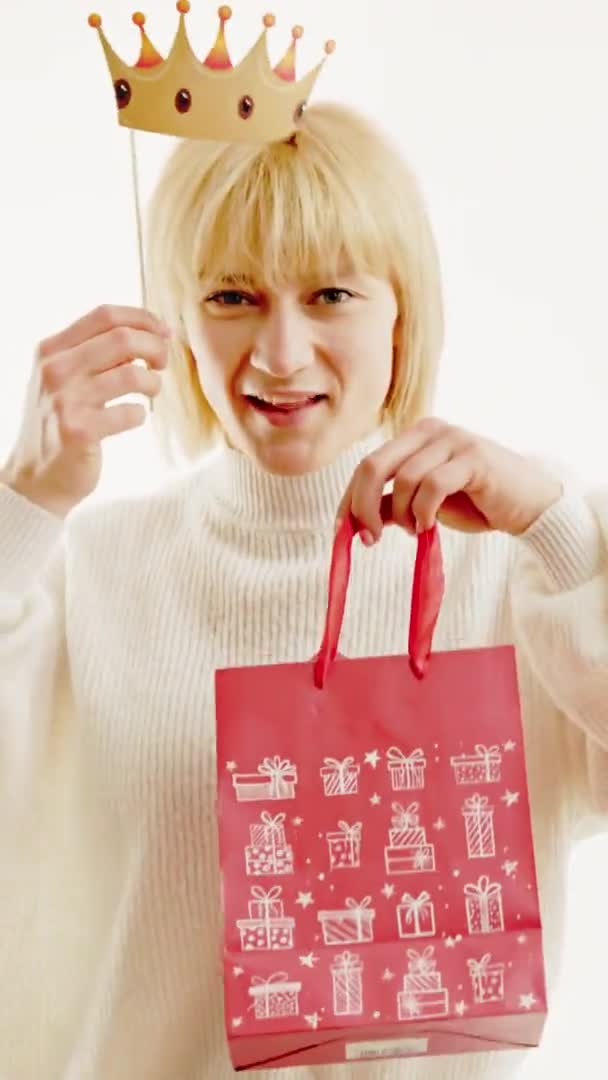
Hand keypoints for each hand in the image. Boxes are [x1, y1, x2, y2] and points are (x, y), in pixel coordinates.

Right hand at [2, 305, 169, 517]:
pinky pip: (130, 413)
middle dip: (155, 348)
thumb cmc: (60, 422)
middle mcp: (55, 369)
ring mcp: (65, 400)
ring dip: (153, 382)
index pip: (104, 314)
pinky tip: (133, 419)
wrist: (37, 477)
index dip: (143, 319)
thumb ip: (95, 353)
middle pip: (123, 338)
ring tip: (151, 392)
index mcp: (51, 349)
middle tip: (162, 364)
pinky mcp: (79, 431)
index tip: (163, 333)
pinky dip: (139, 415)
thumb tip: (148, 334)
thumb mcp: (64, 378)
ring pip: (132, 374)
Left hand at [337, 417, 563, 543]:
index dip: (349, 499)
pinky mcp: (473, 458)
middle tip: (369, 539)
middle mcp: (430, 430)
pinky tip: (429, 526)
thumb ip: (392, 504)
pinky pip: (432, 486)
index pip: (367, 465)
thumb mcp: (423, 505)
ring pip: (404, 479)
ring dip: (403, 515)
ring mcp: (453, 440)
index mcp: (414, 437)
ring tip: (416, 530)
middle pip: (373, 465)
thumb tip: (354, 520)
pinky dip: (424, 512)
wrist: (527, 504)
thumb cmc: (475, 503)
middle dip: (363, 506)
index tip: (342, 532)